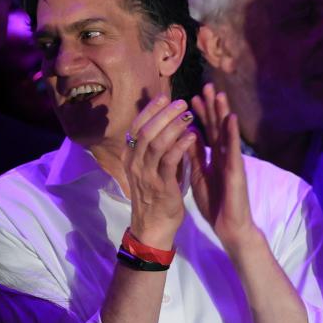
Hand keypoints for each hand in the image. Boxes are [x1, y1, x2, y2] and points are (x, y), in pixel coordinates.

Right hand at [124, 96, 197, 247]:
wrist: (153, 226)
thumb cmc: (155, 195)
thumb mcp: (150, 168)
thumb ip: (156, 148)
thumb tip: (167, 124)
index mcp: (130, 157)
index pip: (136, 127)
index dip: (150, 110)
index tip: (164, 96)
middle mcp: (135, 163)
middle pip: (146, 131)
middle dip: (164, 114)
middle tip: (181, 102)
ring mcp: (146, 174)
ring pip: (156, 143)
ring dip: (173, 126)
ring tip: (189, 114)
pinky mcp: (162, 186)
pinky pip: (170, 161)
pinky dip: (181, 145)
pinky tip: (192, 136)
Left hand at [190, 85, 259, 253]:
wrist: (230, 225)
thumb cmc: (216, 204)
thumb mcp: (200, 176)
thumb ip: (195, 157)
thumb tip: (188, 137)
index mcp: (214, 158)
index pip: (206, 132)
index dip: (199, 115)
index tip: (191, 97)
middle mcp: (225, 156)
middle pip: (217, 127)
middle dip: (212, 107)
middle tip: (208, 86)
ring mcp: (232, 161)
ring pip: (227, 134)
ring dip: (223, 113)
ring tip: (220, 94)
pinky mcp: (236, 170)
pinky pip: (233, 149)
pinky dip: (232, 133)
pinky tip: (231, 119)